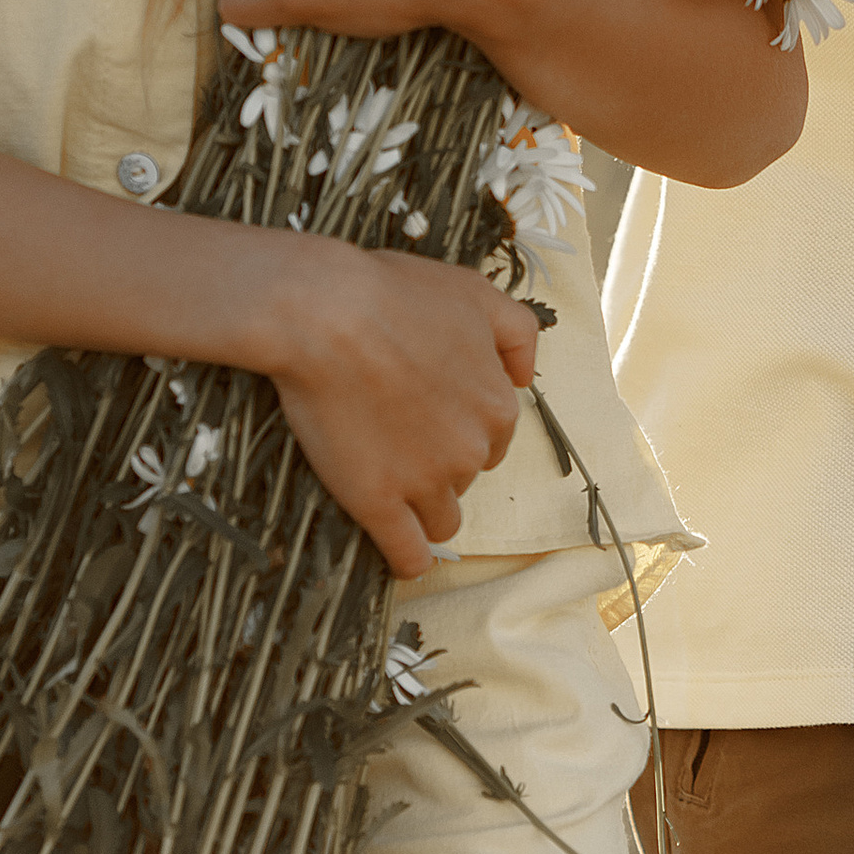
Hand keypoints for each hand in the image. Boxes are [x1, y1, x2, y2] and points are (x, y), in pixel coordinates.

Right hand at [263, 238, 539, 576]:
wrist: (327, 314)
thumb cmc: (396, 296)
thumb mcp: (476, 293)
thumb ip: (517, 334)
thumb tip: (525, 377)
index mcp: (498, 405)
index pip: (494, 437)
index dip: (462, 425)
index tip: (430, 412)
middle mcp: (472, 450)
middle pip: (467, 475)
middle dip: (441, 461)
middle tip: (399, 430)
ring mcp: (425, 482)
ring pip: (441, 517)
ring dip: (424, 506)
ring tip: (390, 482)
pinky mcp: (379, 504)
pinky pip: (408, 554)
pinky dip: (407, 560)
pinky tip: (400, 556)